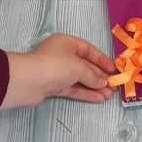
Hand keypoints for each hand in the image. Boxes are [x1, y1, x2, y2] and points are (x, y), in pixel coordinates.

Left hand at [0, 33, 115, 108]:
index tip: (113, 69)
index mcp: (66, 43)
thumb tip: (103, 82)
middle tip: (114, 86)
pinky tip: (98, 98)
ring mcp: (57, 72)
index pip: (88, 50)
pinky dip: (85, 93)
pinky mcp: (53, 86)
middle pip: (85, 65)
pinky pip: (73, 88)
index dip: (101, 59)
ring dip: (94, 86)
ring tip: (109, 95)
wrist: (27, 82)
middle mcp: (62, 55)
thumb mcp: (78, 67)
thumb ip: (92, 75)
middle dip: (99, 76)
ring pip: (80, 79)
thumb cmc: (55, 65)